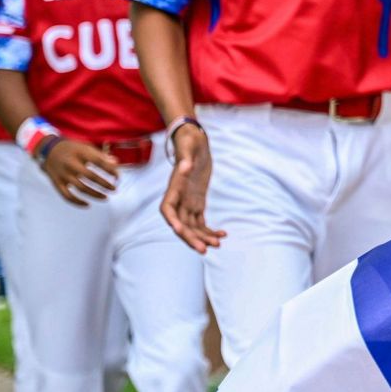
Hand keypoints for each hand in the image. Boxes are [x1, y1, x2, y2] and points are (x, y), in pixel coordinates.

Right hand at [42, 140, 118, 206]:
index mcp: (80, 152)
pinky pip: (67, 196)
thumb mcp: (86, 147)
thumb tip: (116, 163)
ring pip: (81, 188)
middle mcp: (71, 164)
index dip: (110, 170)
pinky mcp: (57, 183)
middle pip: (91, 176)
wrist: (48, 150)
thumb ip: (100, 155)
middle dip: (105, 184)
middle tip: (114, 189)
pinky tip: (88, 205)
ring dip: (95, 194)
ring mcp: (63, 174)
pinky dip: (77, 202)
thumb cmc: (73, 149)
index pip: (99, 162)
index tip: (118, 177)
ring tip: (106, 197)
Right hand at [161, 127, 224, 252]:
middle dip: (191, 237)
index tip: (179, 230)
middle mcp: (178, 198)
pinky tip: (223, 234)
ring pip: (192, 226)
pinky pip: (201, 221)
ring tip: (218, 244)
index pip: (167, 209)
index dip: (172, 221)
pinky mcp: (196, 202)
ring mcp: (187, 201)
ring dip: (203, 237)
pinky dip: (209, 230)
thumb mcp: (189, 147)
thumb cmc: (189, 142)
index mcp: (174, 187)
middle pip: (181, 223)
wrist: (194, 141)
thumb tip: (185, 168)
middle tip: (204, 250)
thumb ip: (186, 159)